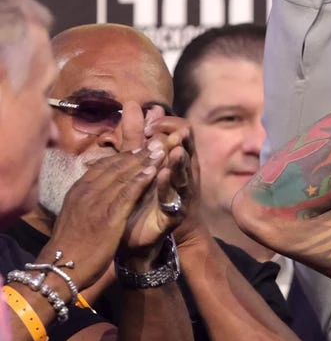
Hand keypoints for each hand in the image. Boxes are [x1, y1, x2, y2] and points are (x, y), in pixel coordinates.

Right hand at [44, 149, 165, 286]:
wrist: (60, 267)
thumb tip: (91, 192)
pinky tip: (154, 171)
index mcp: (78, 191)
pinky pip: (127, 194)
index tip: (139, 148)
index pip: (102, 167)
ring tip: (160, 150)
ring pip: (122, 176)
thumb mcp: (73, 216)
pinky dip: (141, 180)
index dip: (123, 156)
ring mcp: (96, 203)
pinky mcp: (107, 217)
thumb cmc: (70, 246)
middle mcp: (85, 192)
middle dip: (137, 153)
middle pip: (114, 167)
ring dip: (144, 162)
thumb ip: (83, 201)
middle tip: (156, 142)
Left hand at [121, 116, 194, 256]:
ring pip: (183, 176)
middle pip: (187, 154)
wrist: (137, 235)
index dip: (171, 126)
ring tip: (175, 151)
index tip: (154, 122)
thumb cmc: (141, 194)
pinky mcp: (173, 214)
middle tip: (178, 132)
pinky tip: (162, 174)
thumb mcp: (136, 160)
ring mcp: (179, 195)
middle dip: (183, 143)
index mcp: (173, 161)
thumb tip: (133, 104)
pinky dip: (167, 186)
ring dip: (179, 163)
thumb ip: (135, 135)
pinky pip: (172, 199)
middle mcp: (180, 176)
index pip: (181, 136)